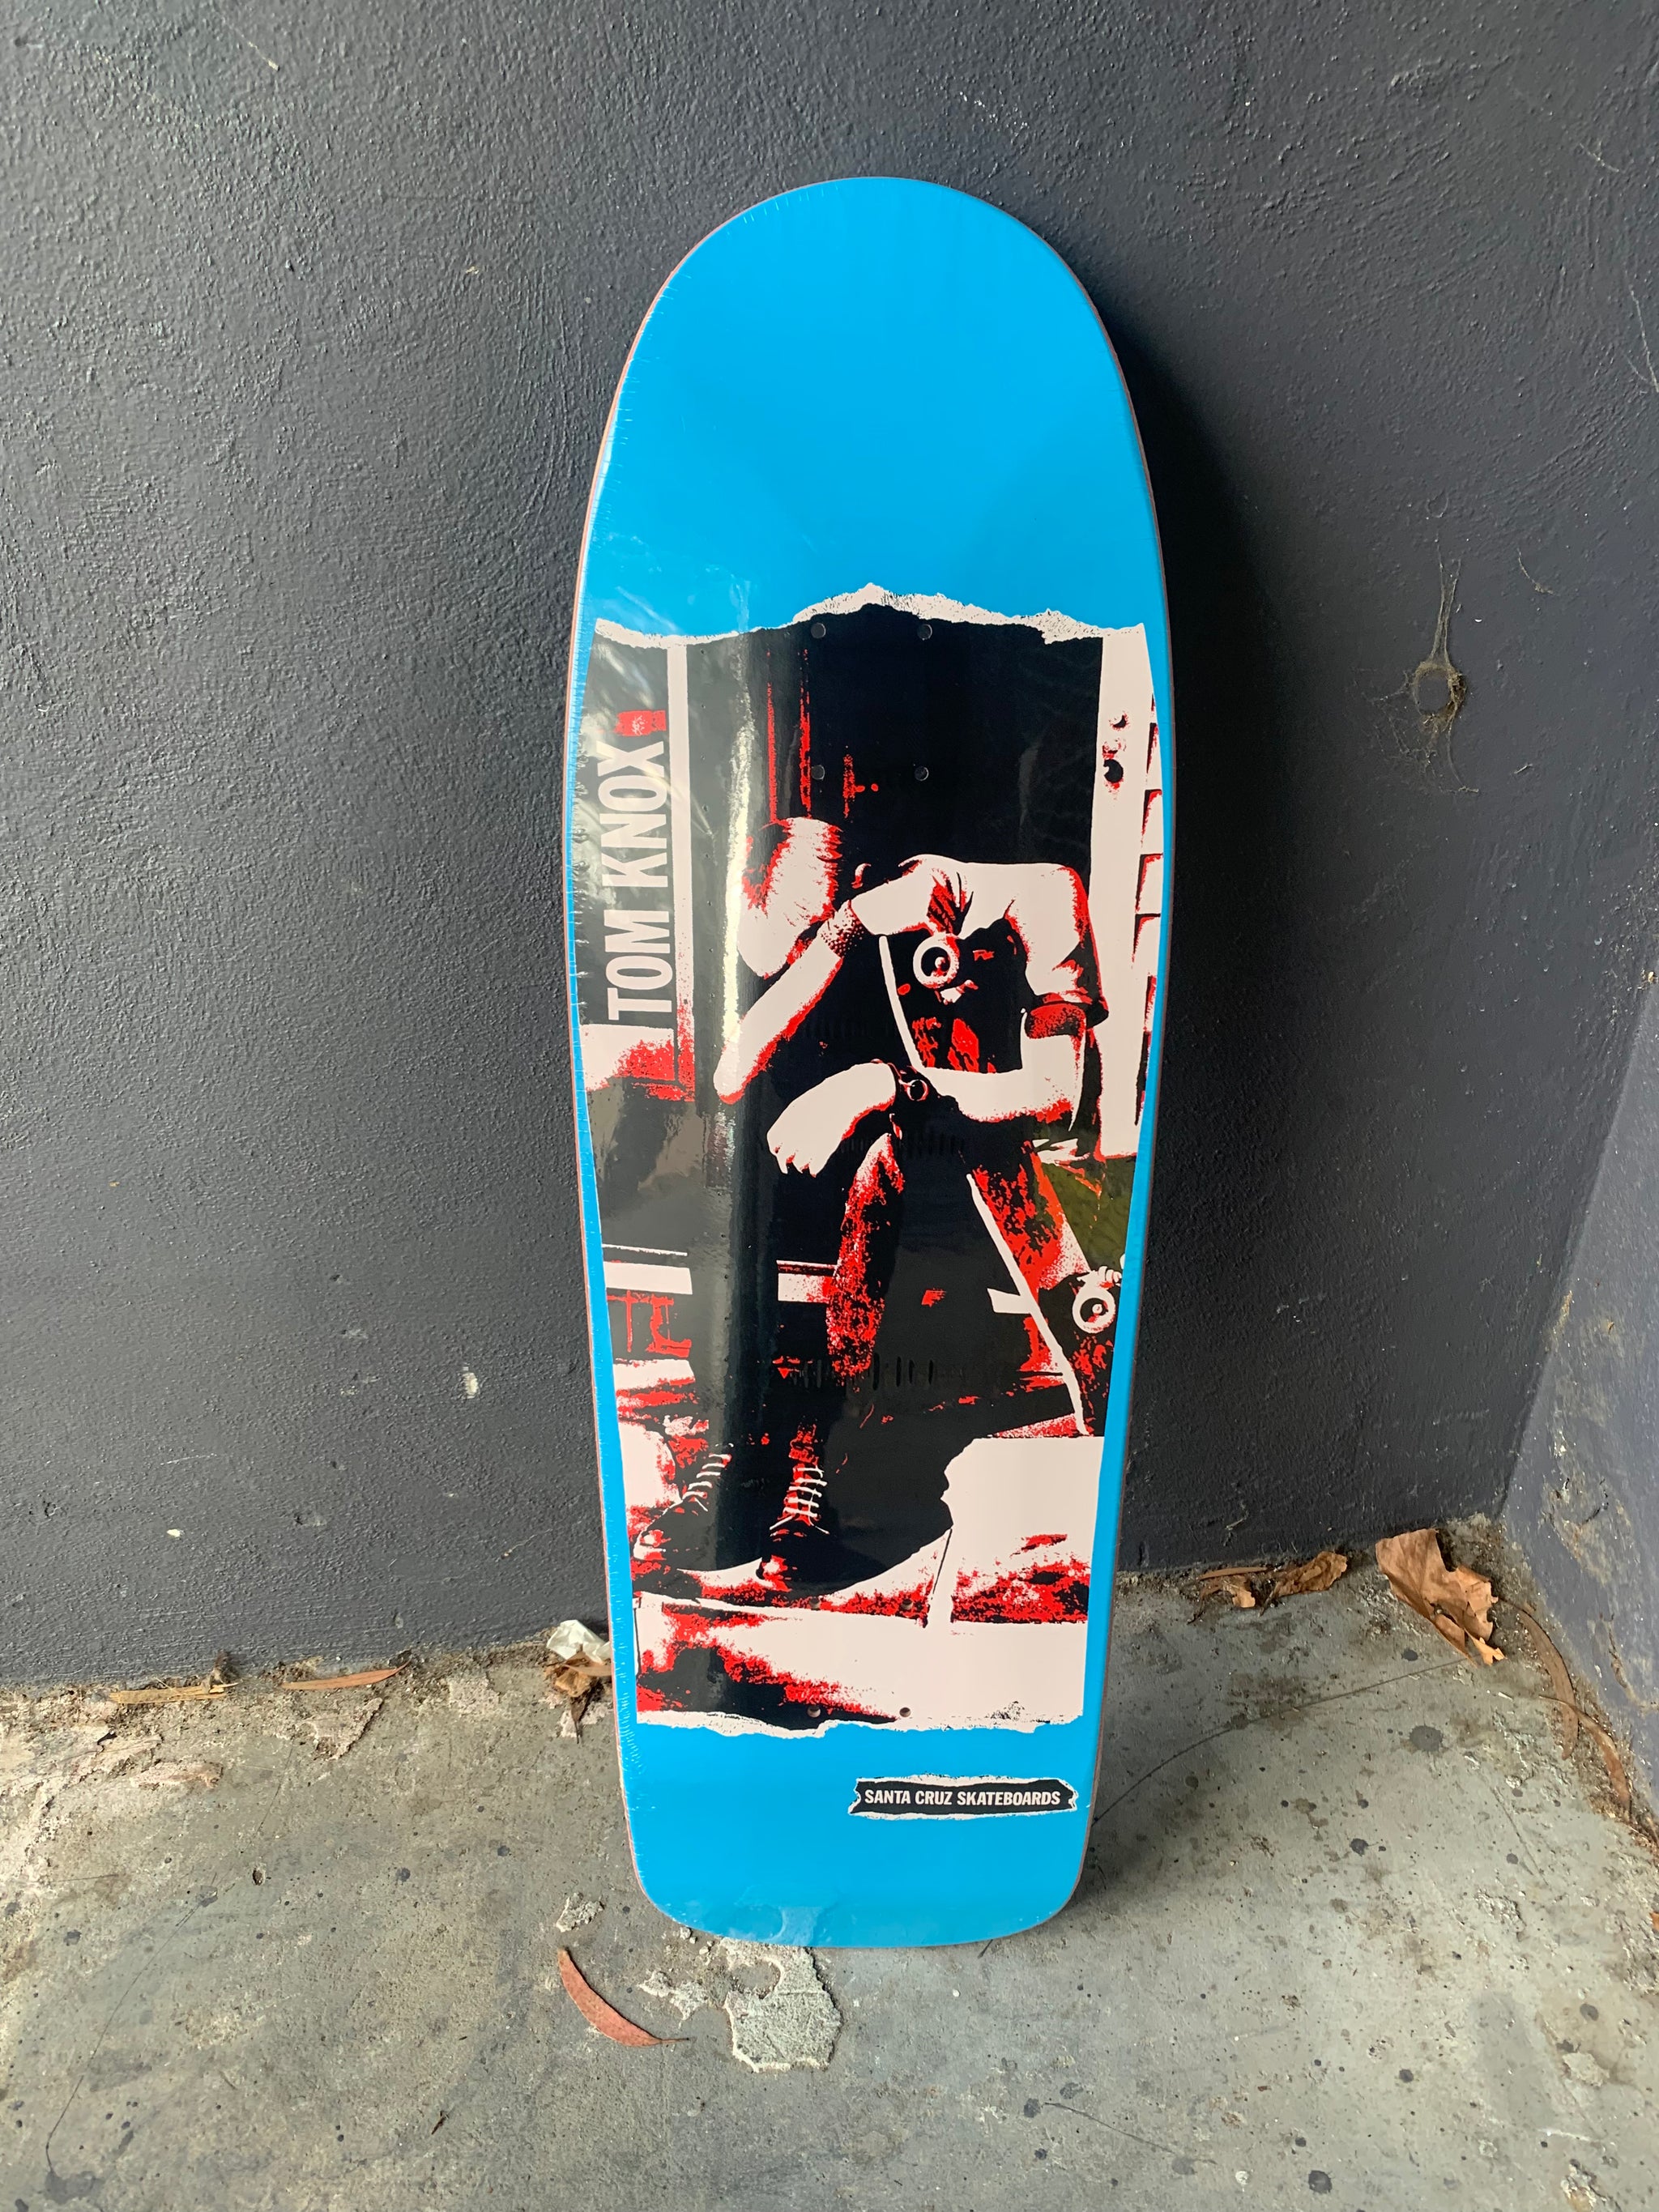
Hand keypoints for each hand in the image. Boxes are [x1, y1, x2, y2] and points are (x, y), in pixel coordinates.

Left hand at [767, 1061, 896, 1174]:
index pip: (773, 1140)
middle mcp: (798, 1131)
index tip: (777, 1151)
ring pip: (798, 1163)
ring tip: (803, 1165)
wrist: (841, 1095)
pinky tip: (814, 1170)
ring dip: (799, 1165)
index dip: (774, 1148)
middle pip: (783, 1156)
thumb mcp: (799, 1107)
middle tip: (785, 1168)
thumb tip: (781, 1140)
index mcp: (788, 1121)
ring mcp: (812, 1139)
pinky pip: (816, 1165)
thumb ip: (788, 1122)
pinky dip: (814, 1168)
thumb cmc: (821, 1100)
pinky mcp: (826, 1146)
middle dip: (783, 1163)